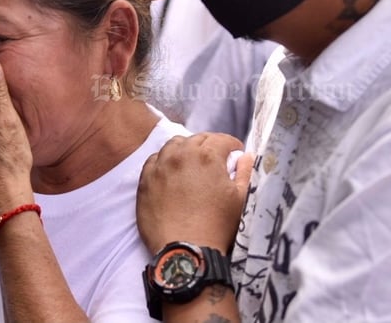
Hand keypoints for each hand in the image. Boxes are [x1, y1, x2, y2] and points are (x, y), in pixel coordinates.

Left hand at [136, 133, 252, 254]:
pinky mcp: (145, 181)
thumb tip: (245, 156)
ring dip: (185, 150)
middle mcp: (181, 155)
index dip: (232, 146)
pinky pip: (154, 161)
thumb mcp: (241, 199)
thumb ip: (245, 172)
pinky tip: (171, 172)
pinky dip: (164, 162)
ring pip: (173, 146)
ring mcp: (161, 167)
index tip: (235, 154)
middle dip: (209, 145)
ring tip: (192, 163)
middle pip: (197, 139)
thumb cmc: (217, 226)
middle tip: (215, 159)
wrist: (186, 252)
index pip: (222, 140)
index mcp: (207, 157)